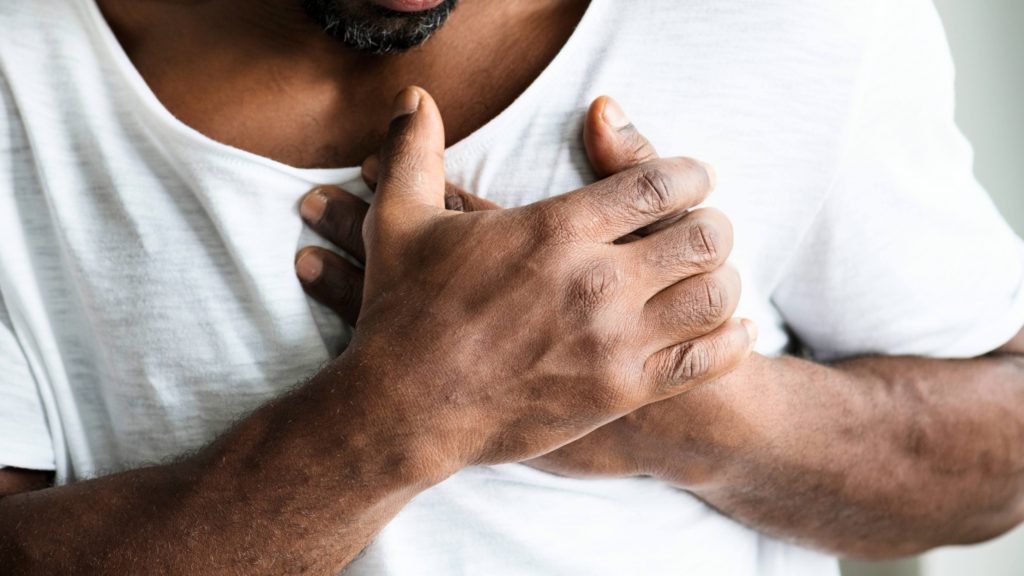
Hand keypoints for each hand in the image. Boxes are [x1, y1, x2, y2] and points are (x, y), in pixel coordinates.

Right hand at [299, 87, 753, 476]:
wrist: (404, 411)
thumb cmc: (402, 313)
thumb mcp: (398, 220)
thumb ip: (414, 150)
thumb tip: (414, 96)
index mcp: (555, 230)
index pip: (658, 184)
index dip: (691, 174)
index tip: (696, 177)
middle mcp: (596, 281)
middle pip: (703, 236)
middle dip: (713, 224)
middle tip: (703, 227)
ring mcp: (613, 341)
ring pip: (715, 296)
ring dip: (723, 279)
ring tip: (710, 276)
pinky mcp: (619, 392)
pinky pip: (705, 362)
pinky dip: (731, 341)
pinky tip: (730, 330)